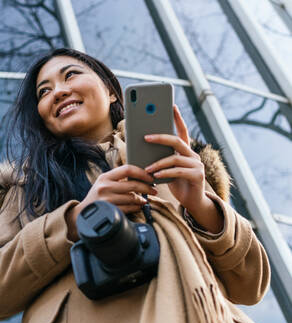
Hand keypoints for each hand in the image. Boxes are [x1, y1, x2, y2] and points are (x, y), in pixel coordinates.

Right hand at [66, 165, 156, 240]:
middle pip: (133, 184)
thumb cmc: (97, 196)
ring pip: (132, 197)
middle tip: (153, 190)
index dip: (142, 173)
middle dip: (147, 187)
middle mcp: (105, 186)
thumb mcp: (103, 183)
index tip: (150, 177)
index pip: (127, 169)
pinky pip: (129, 208)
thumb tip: (140, 175)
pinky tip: (138, 206)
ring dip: (142, 199)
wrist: (84, 213)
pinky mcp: (110, 210)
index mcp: (105, 177)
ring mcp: (107, 199)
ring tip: (144, 199)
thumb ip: (118, 178)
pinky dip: (136, 207)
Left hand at [144, 105, 222, 232]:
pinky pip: (178, 172)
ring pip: (175, 158)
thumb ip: (158, 158)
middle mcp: (193, 155)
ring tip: (146, 168)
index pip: (182, 130)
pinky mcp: (197, 176)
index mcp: (185, 151)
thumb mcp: (165, 168)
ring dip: (158, 163)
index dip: (177, 118)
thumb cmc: (176, 183)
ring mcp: (197, 165)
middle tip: (145, 137)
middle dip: (160, 137)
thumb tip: (141, 147)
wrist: (192, 202)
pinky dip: (165, 173)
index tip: (172, 105)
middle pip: (177, 141)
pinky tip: (155, 175)